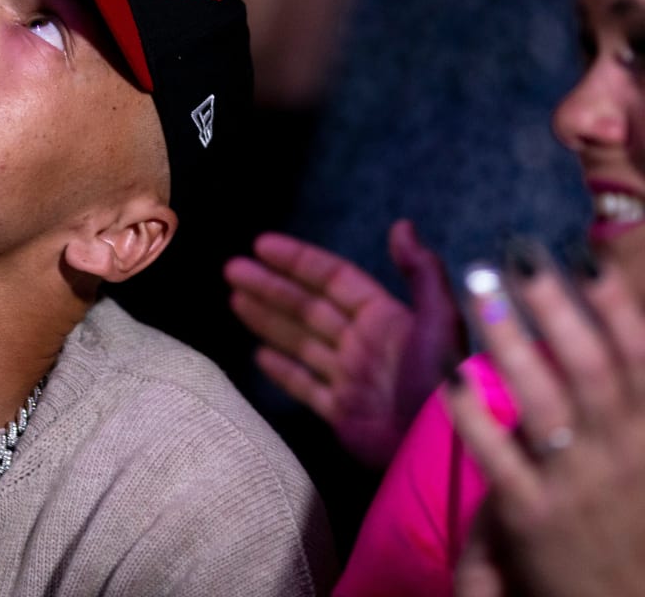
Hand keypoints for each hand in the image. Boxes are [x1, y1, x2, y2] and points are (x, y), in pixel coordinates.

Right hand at [224, 219, 462, 468]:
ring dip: (268, 319)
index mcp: (384, 317)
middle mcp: (363, 344)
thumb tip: (402, 224)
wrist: (443, 450)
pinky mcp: (343, 414)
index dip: (298, 261)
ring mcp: (350, 379)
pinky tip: (259, 354)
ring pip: (300, 341)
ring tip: (235, 299)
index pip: (332, 279)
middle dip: (270, 287)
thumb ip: (421, 271)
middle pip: (308, 307)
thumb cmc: (440, 381)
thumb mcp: (439, 319)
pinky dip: (283, 370)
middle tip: (232, 269)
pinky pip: (306, 386)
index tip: (261, 245)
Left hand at [449, 255, 644, 596]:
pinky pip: (498, 458)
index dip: (615, 304)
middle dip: (554, 304)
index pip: (639, 356)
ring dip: (507, 337)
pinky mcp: (532, 516)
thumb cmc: (634, 517)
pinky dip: (475, 416)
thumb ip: (634, 394)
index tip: (585, 255)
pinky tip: (452, 377)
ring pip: (540, 399)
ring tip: (478, 285)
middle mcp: (622, 450)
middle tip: (516, 252)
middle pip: (588, 363)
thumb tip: (632, 331)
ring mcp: (577, 482)